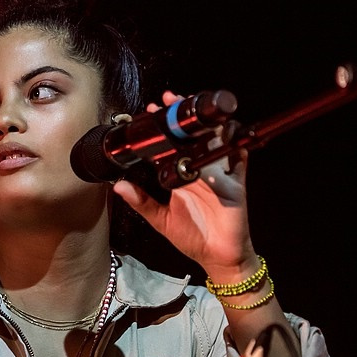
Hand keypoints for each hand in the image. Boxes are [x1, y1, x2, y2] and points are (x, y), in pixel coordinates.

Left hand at [112, 90, 257, 278]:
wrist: (216, 256)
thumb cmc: (192, 236)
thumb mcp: (161, 219)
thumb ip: (141, 202)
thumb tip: (119, 186)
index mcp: (182, 174)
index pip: (173, 142)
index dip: (164, 125)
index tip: (152, 109)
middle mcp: (200, 169)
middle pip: (194, 134)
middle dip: (184, 115)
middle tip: (171, 100)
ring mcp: (219, 173)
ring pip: (215, 140)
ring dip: (206, 124)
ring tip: (195, 114)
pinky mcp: (236, 183)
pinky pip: (237, 160)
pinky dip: (232, 147)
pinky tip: (223, 137)